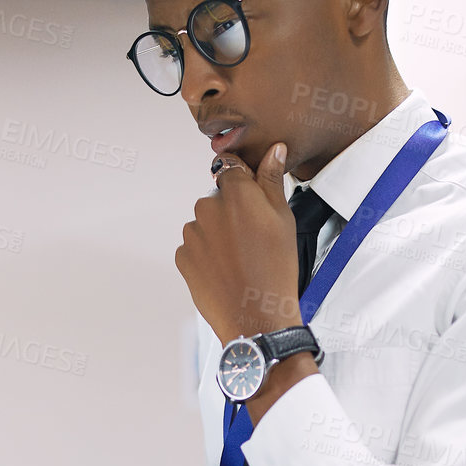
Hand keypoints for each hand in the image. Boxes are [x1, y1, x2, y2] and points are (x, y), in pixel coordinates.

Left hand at [176, 143, 301, 343]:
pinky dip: (206, 255)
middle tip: (251, 239)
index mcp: (236, 192)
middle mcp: (208, 207)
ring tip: (239, 258)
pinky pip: (194, 247)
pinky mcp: (182, 256)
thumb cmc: (276, 267)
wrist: (255, 316)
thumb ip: (271, 180)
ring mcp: (192, 233)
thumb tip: (274, 149)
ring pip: (204, 223)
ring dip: (217, 234)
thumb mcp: (283, 219)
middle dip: (230, 211)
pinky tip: (226, 270)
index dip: (242, 183)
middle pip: (217, 199)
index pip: (231, 169)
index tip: (252, 202)